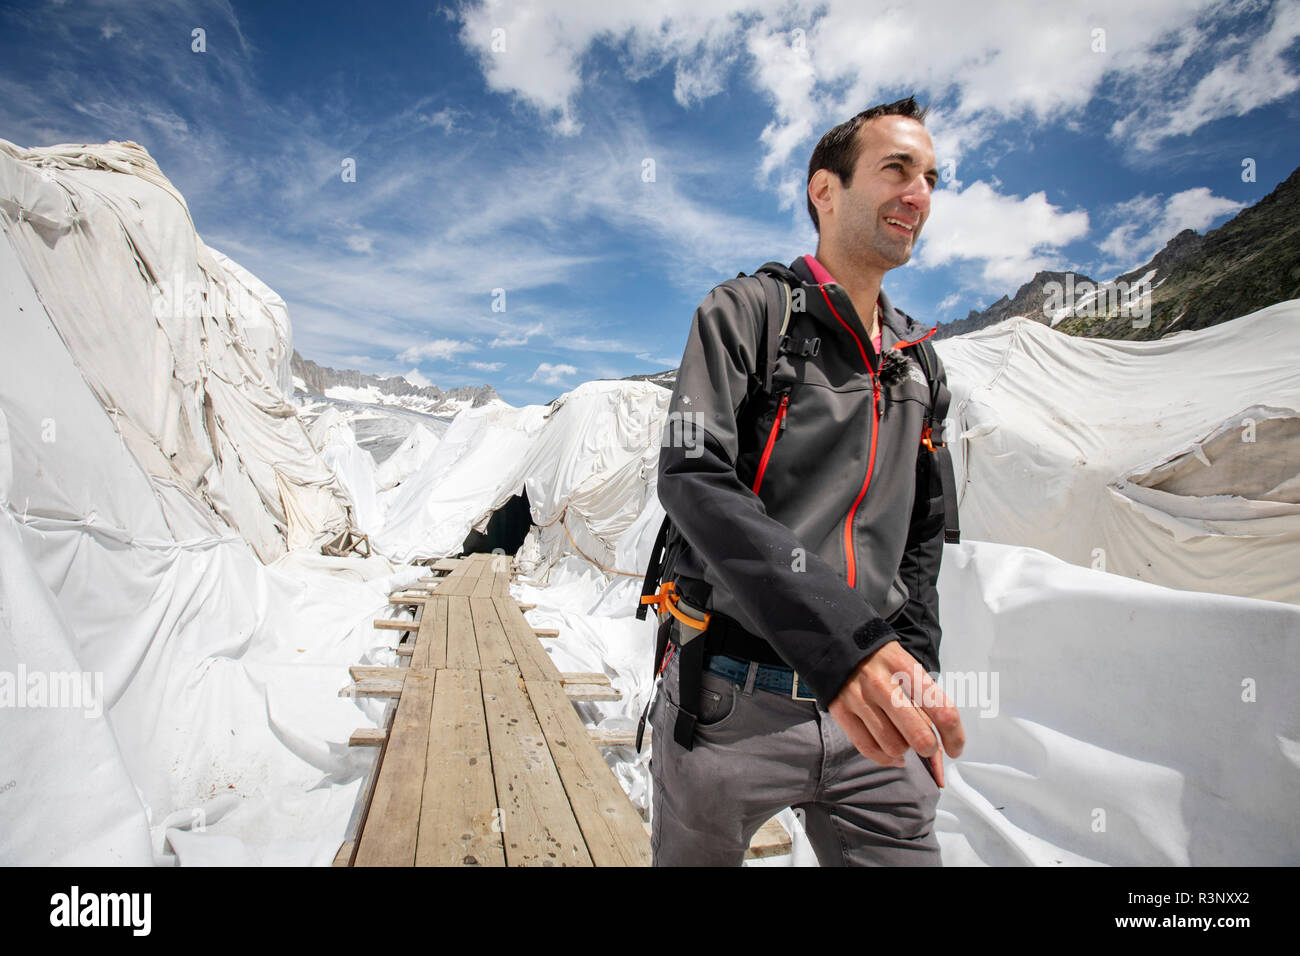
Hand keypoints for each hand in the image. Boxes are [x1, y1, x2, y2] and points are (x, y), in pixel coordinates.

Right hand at [827, 640, 964, 785]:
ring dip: (904, 751)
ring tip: (902, 739)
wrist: (838, 642)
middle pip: (918, 735)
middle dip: (929, 748)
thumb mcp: (907, 669)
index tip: (955, 748)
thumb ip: (925, 706)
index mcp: (905, 668)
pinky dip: (886, 759)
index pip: (942, 709)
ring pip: (894, 746)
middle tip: (927, 746)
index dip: (954, 737)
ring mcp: (858, 698)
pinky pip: (869, 748)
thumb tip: (940, 755)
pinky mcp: (841, 711)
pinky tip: (892, 754)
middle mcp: (881, 683)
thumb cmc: (881, 660)